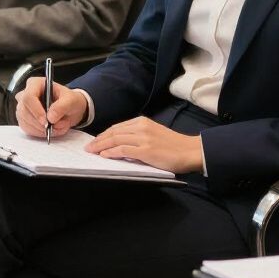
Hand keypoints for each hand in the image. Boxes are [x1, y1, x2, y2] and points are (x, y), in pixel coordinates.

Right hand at [16, 77, 88, 138]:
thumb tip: (50, 117)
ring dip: (41, 129)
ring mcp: (23, 108)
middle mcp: (26, 94)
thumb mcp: (71, 100)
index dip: (36, 110)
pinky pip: (27, 129)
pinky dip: (39, 133)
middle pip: (24, 111)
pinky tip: (50, 130)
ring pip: (25, 122)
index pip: (29, 96)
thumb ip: (62, 106)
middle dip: (40, 123)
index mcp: (36, 84)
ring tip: (58, 127)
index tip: (46, 121)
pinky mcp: (24, 119)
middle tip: (55, 126)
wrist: (70, 109)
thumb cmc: (69, 100)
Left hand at [86, 117, 203, 173]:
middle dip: (99, 140)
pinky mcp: (146, 150)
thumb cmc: (173, 146)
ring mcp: (144, 138)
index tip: (95, 141)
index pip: (117, 127)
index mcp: (143, 122)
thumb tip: (120, 145)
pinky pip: (123, 150)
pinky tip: (104, 155)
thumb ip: (138, 137)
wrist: (189, 151)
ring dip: (101, 146)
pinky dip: (112, 152)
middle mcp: (142, 127)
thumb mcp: (154, 135)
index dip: (104, 135)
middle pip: (114, 132)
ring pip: (116, 139)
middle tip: (88, 148)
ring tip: (92, 152)